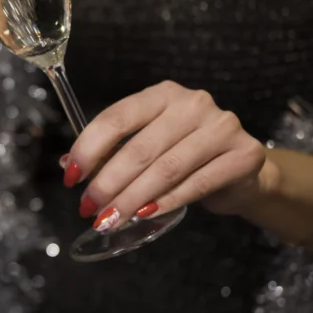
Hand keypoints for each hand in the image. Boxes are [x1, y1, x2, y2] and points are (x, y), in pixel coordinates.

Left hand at [63, 81, 265, 231]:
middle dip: (108, 182)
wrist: (243, 169)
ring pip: (166, 168)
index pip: (117, 118)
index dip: (89, 149)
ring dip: (132, 198)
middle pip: (139, 148)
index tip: (71, 177)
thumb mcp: (148, 144)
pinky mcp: (244, 154)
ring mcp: (221, 126)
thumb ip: (112, 151)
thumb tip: (68, 164)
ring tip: (111, 218)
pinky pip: (196, 184)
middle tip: (89, 208)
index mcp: (162, 94)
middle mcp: (192, 104)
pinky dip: (166, 202)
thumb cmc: (187, 154)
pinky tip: (145, 215)